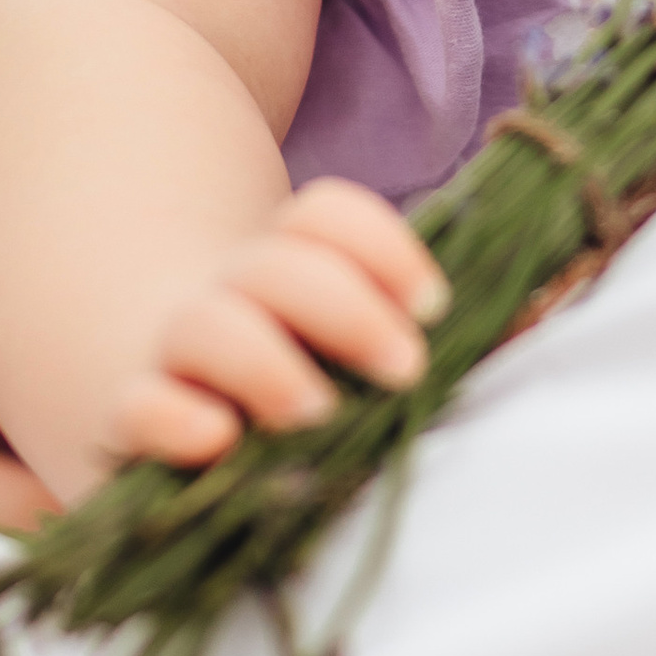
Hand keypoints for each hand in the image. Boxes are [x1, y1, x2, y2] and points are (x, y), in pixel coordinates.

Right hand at [102, 177, 451, 470]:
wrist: (140, 406)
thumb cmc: (280, 385)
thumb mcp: (337, 350)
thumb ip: (404, 334)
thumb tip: (529, 327)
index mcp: (281, 263)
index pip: (323, 216)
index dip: (382, 248)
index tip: (433, 305)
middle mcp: (226, 294)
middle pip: (279, 267)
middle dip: (348, 310)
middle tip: (406, 369)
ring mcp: (171, 354)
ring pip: (210, 327)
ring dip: (270, 362)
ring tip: (317, 412)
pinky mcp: (127, 424)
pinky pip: (139, 408)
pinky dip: (171, 418)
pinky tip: (214, 439)